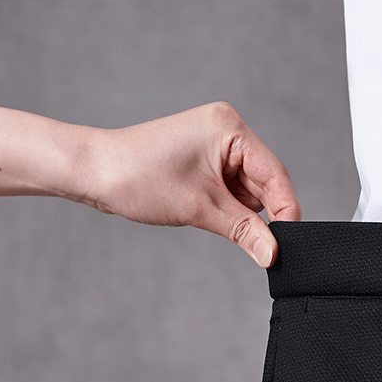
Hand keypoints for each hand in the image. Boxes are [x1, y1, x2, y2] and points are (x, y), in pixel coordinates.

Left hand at [74, 102, 300, 266]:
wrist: (93, 173)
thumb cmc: (138, 178)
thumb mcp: (199, 209)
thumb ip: (244, 231)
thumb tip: (273, 253)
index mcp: (230, 128)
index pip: (275, 173)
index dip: (285, 210)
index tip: (289, 243)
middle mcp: (225, 130)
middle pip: (262, 182)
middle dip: (254, 213)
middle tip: (254, 244)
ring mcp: (212, 144)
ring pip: (245, 190)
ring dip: (235, 211)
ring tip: (206, 217)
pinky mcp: (200, 159)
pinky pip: (227, 188)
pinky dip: (222, 206)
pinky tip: (202, 212)